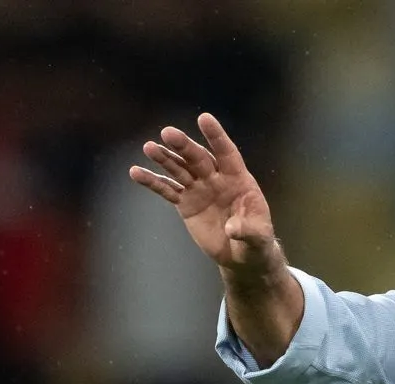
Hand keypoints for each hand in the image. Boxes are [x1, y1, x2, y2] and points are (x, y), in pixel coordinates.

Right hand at [130, 114, 277, 277]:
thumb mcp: (259, 236)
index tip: (203, 119)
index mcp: (237, 178)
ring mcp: (199, 189)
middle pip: (198, 158)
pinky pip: (167, 190)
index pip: (226, 153)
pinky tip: (136, 172)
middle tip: (167, 133)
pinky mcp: (185, 203)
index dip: (216, 136)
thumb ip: (247, 229)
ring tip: (148, 147)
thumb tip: (232, 228)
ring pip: (180, 170)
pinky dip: (152, 182)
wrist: (241, 253)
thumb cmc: (256, 240)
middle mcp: (216, 178)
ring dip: (164, 158)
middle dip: (183, 146)